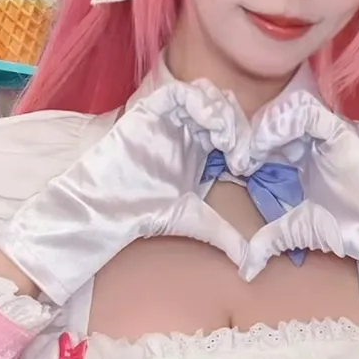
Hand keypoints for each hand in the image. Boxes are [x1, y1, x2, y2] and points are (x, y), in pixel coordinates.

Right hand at [0, 80, 249, 304]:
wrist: (106, 209)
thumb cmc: (144, 213)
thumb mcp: (195, 221)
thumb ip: (226, 236)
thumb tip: (252, 266)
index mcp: (200, 152)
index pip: (232, 132)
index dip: (247, 143)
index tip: (250, 166)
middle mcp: (187, 131)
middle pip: (223, 110)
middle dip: (239, 126)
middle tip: (242, 153)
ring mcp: (170, 119)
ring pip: (207, 97)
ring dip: (223, 112)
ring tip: (227, 140)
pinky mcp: (151, 111)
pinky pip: (181, 93)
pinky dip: (201, 101)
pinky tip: (212, 126)